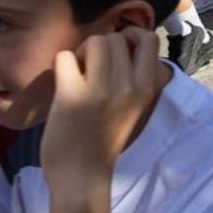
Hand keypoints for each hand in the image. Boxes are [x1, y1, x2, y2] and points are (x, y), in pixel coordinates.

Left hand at [42, 28, 167, 181]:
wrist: (82, 176)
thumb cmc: (105, 139)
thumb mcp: (134, 107)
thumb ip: (134, 77)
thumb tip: (123, 42)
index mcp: (146, 89)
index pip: (150, 39)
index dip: (131, 36)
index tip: (119, 52)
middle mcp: (128, 86)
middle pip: (116, 38)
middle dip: (101, 46)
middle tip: (92, 68)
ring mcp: (101, 90)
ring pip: (94, 41)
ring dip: (83, 52)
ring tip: (79, 74)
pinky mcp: (72, 94)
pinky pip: (65, 57)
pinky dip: (62, 65)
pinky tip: (64, 83)